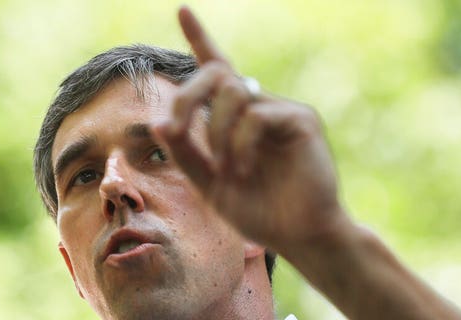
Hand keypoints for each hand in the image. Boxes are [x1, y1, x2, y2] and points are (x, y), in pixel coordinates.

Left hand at [154, 6, 345, 249]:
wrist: (299, 236)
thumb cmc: (258, 211)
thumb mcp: (209, 185)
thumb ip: (186, 154)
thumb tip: (159, 122)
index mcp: (236, 119)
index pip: (217, 70)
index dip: (200, 39)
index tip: (182, 9)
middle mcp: (257, 106)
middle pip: (215, 73)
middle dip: (186, 97)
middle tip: (175, 129)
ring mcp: (280, 110)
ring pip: (232, 92)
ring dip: (216, 133)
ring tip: (228, 170)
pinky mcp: (300, 119)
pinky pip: (255, 116)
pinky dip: (240, 145)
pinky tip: (245, 170)